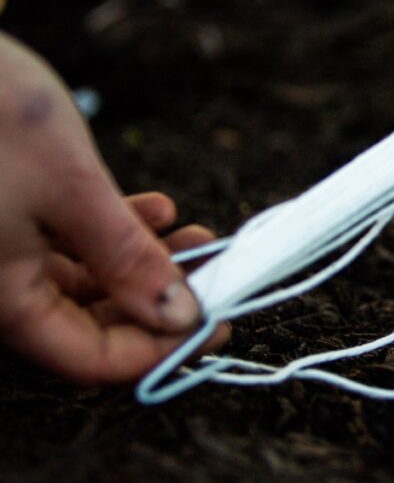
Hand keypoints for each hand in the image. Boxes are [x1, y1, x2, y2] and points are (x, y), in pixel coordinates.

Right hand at [0, 33, 225, 382]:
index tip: (218, 321)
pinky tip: (157, 209)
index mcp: (6, 297)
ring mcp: (4, 250)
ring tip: (200, 235)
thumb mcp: (72, 189)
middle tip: (218, 272)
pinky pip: (68, 244)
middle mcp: (0, 284)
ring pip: (87, 281)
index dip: (160, 349)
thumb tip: (177, 316)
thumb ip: (125, 258)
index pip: (90, 359)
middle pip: (91, 322)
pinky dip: (115, 233)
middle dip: (162, 301)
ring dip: (147, 263)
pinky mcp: (10, 215)